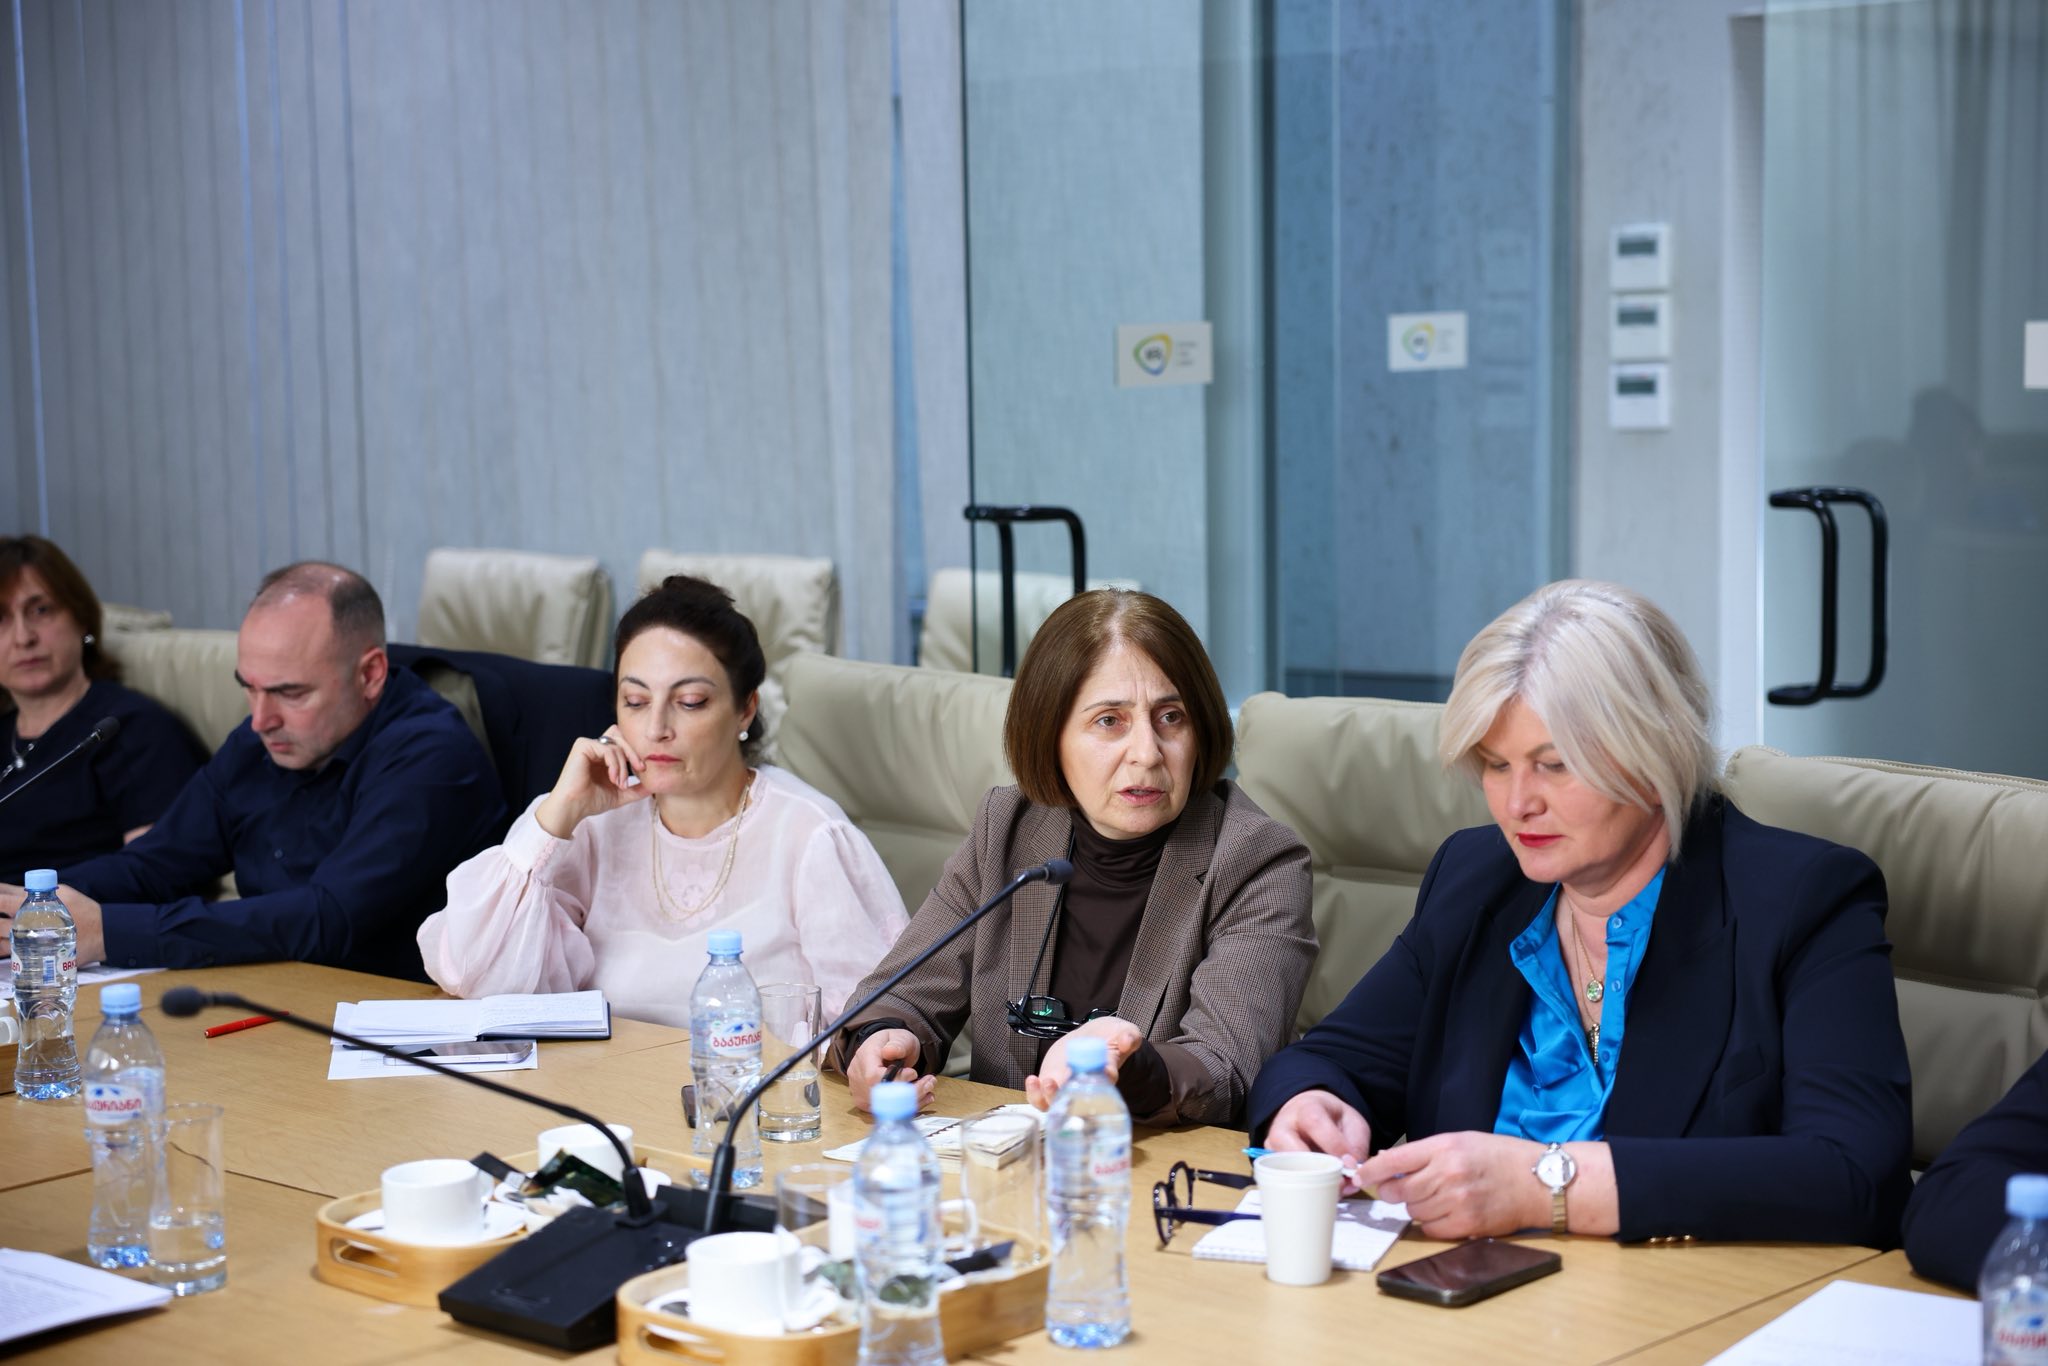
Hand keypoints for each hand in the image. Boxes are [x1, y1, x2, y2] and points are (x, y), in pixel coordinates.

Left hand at [0, 882, 104, 964]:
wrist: (102, 933)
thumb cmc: (83, 911)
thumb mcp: (63, 892)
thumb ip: (38, 890)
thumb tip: (17, 890)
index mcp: (34, 904)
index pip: (0, 899)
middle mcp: (27, 923)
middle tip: (0, 916)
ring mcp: (28, 941)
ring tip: (1, 930)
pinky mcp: (32, 956)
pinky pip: (7, 953)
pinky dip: (1, 947)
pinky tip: (2, 942)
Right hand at [534, 727, 649, 837]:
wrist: (574, 808)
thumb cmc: (591, 801)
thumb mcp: (620, 794)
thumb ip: (637, 789)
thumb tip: (654, 786)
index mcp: (603, 756)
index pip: (624, 743)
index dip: (635, 753)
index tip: (643, 770)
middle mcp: (595, 748)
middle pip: (622, 737)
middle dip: (634, 753)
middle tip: (641, 769)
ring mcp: (588, 745)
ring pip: (616, 745)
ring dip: (623, 765)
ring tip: (620, 783)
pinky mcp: (582, 746)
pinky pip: (607, 748)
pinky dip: (614, 763)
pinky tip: (613, 778)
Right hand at [848, 1029, 935, 1112]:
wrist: (885, 1051)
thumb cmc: (893, 1043)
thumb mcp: (899, 1036)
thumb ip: (897, 1044)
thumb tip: (889, 1052)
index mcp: (864, 1057)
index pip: (873, 1077)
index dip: (895, 1080)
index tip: (913, 1073)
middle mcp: (858, 1077)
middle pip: (882, 1095)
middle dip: (910, 1091)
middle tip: (930, 1081)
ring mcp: (861, 1093)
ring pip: (886, 1107)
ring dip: (913, 1099)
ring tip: (929, 1087)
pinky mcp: (868, 1104)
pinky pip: (888, 1110)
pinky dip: (908, 1105)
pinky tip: (923, 1097)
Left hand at [1025, 1016, 1144, 1110]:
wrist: (1094, 1036)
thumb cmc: (1112, 1037)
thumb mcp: (1125, 1031)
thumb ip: (1129, 1035)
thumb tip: (1128, 1040)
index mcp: (1107, 1076)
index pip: (1106, 1083)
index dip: (1103, 1080)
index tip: (1102, 1072)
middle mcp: (1086, 1088)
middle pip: (1077, 1101)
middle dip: (1067, 1095)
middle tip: (1062, 1081)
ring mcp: (1067, 1087)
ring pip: (1057, 1103)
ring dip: (1048, 1096)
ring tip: (1044, 1081)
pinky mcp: (1053, 1082)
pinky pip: (1042, 1096)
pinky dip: (1035, 1093)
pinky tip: (1032, 1080)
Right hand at [1265, 1091, 1374, 1192]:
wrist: (1307, 1114)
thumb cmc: (1331, 1119)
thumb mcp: (1352, 1123)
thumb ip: (1357, 1145)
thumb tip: (1352, 1173)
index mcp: (1306, 1109)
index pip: (1315, 1124)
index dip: (1335, 1146)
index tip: (1351, 1164)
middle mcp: (1282, 1126)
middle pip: (1294, 1152)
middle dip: (1320, 1172)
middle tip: (1340, 1182)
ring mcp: (1272, 1147)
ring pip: (1287, 1172)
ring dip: (1312, 1184)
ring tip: (1331, 1185)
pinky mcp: (1271, 1165)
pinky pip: (1285, 1182)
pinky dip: (1306, 1189)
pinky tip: (1321, 1188)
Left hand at [1354, 1131, 1546, 1238]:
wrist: (1538, 1180)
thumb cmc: (1500, 1157)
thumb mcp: (1461, 1141)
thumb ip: (1426, 1153)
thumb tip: (1388, 1165)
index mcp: (1444, 1147)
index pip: (1394, 1160)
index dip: (1372, 1171)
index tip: (1361, 1175)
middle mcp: (1448, 1173)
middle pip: (1398, 1190)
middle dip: (1393, 1192)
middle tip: (1400, 1189)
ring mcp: (1457, 1200)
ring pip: (1413, 1211)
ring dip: (1417, 1207)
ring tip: (1436, 1197)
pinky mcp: (1467, 1224)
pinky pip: (1431, 1229)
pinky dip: (1432, 1223)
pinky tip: (1446, 1213)